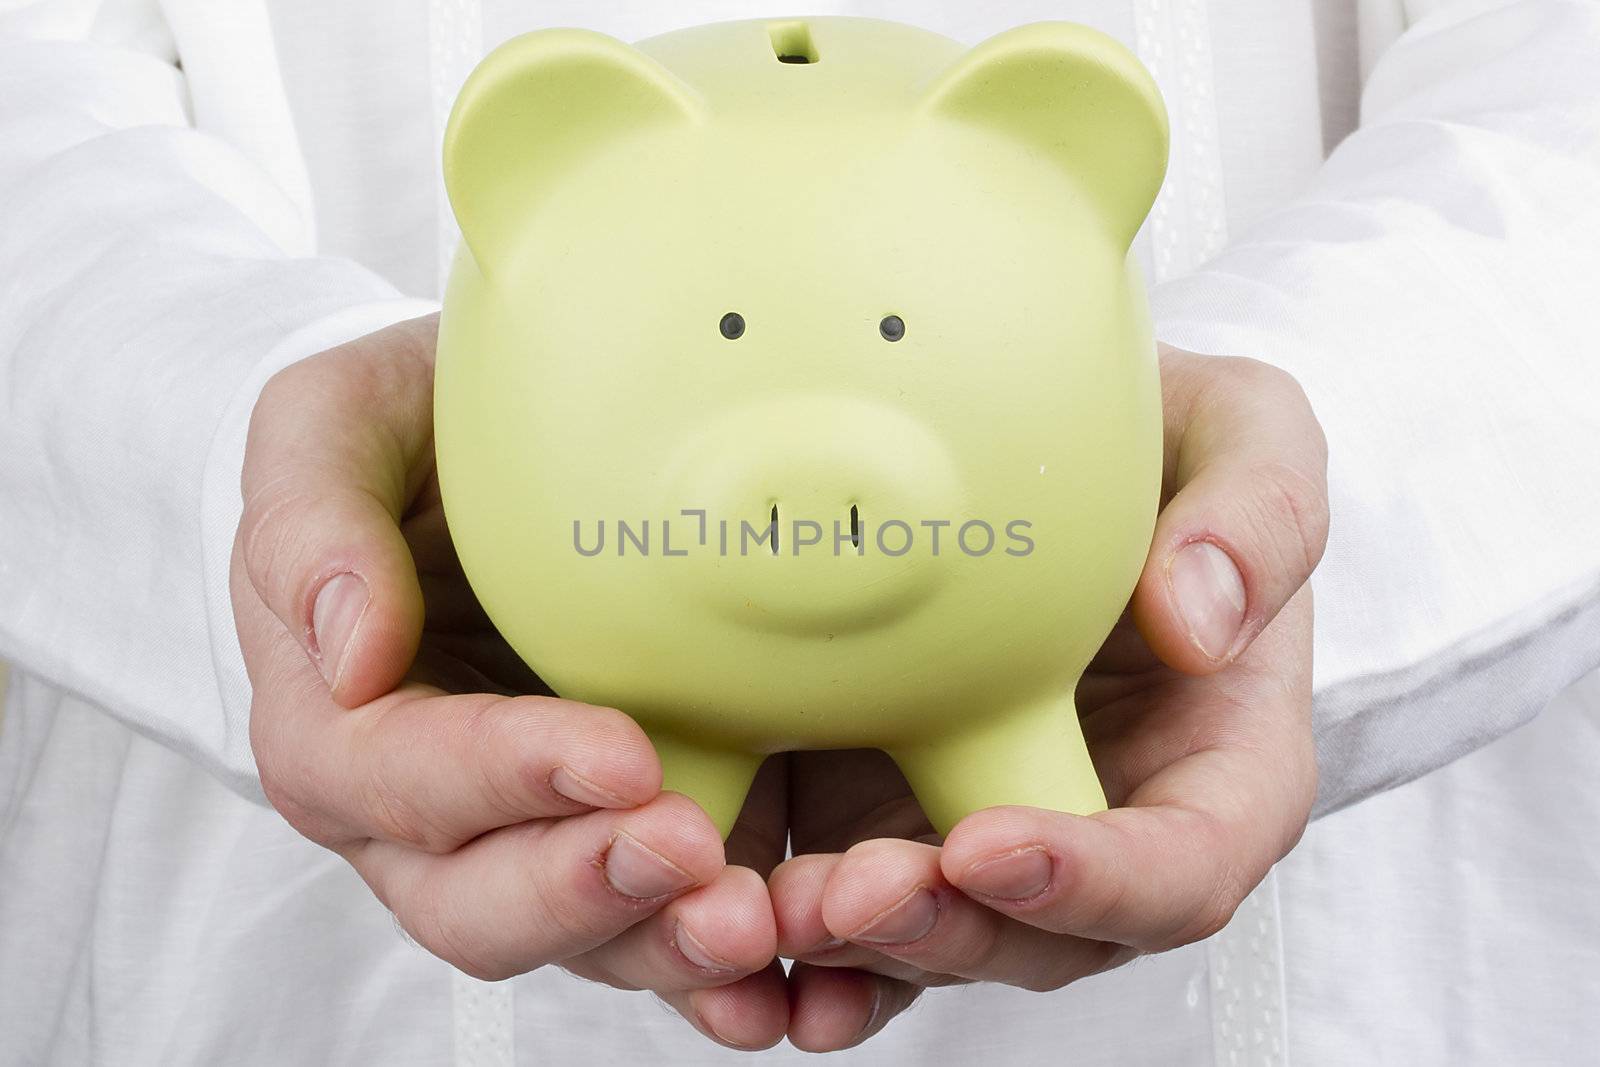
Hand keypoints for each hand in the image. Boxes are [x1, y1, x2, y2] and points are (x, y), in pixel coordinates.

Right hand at [230, 314, 787, 1047]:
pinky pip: (666, 924)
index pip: (400, 779)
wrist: (487, 451)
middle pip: (479, 903)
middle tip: (691, 853)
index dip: (502, 777)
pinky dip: (725, 967)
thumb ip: (315, 522)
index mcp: (337, 725)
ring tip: (759, 921)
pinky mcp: (627, 833)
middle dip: (587, 890)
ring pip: (585, 937)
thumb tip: (350, 653)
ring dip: (668, 943)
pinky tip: (793, 970)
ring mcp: (535, 835)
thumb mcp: (333, 423)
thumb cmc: (402, 434)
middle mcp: (428, 815)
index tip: (615, 752)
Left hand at [766, 347, 1328, 1050]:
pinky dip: (785, 943)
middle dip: (944, 931)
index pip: (1183, 870)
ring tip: (762, 910)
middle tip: (853, 889)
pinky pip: (839, 910)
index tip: (993, 843)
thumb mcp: (1241, 434)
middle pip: (1041, 937)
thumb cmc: (1160, 447)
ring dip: (848, 946)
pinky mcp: (888, 810)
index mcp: (1214, 768)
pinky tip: (724, 934)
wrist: (1037, 435)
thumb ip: (1256, 516)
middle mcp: (1099, 827)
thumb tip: (1199, 623)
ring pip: (928, 938)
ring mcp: (986, 825)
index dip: (1095, 884)